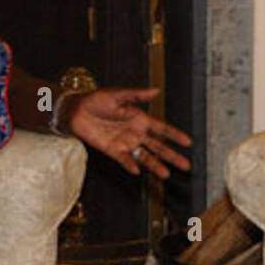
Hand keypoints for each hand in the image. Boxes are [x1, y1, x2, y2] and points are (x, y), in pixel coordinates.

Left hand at [65, 87, 192, 179]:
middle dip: (172, 156)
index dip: (175, 135)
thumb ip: (137, 95)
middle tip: (186, 165)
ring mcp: (125, 143)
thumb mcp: (117, 94)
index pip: (162, 129)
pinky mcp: (112, 150)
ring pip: (145, 157)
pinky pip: (124, 160)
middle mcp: (136, 132)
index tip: (188, 142)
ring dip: (155, 165)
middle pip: (158, 147)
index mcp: (140, 118)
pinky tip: (138, 171)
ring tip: (166, 175)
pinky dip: (130, 165)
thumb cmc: (97, 99)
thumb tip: (156, 90)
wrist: (76, 110)